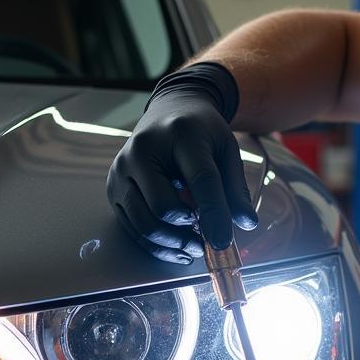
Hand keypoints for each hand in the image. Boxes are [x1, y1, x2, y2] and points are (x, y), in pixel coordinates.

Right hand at [107, 64, 257, 261]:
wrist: (169, 111)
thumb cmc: (201, 133)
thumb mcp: (226, 150)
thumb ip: (235, 187)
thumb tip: (247, 223)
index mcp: (180, 134)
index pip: (200, 179)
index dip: (214, 214)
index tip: (224, 241)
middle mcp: (142, 150)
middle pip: (163, 206)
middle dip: (188, 232)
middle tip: (208, 241)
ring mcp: (122, 170)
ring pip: (144, 223)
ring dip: (173, 243)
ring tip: (195, 246)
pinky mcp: (113, 188)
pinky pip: (132, 228)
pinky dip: (157, 245)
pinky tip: (178, 248)